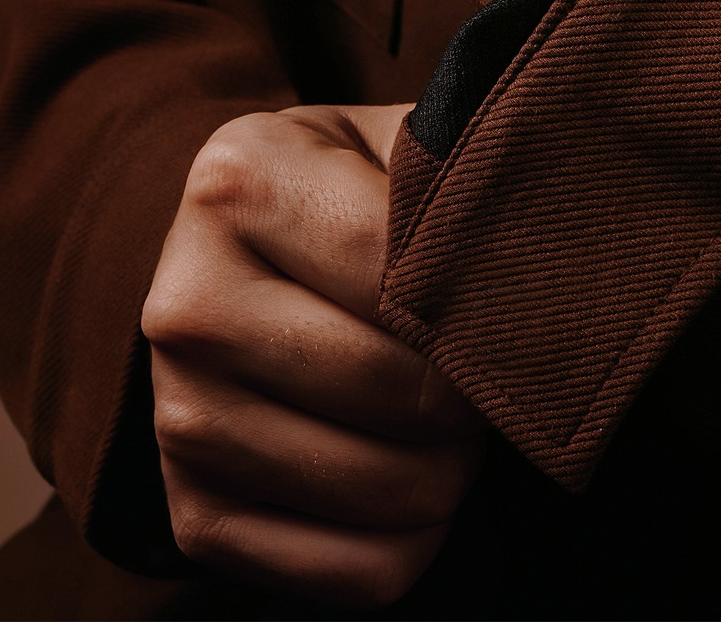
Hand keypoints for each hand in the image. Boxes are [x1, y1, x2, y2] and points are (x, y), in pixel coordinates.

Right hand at [143, 104, 485, 606]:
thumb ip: (459, 181)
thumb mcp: (394, 148)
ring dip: (454, 465)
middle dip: (475, 390)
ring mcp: (178, 418)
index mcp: (236, 180)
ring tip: (451, 411)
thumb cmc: (352, 193)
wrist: (246, 260)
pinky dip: (420, 538)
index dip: (486, 305)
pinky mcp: (195, 515)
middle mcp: (186, 304)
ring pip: (389, 488)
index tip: (519, 300)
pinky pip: (363, 571)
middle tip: (487, 363)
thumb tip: (542, 261)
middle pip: (398, 389)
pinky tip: (412, 468)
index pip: (403, 274)